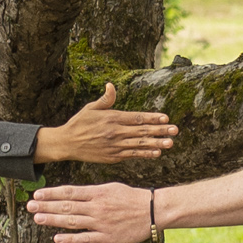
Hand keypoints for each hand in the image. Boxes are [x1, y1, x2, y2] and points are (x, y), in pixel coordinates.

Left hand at [28, 180, 163, 242]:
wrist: (153, 210)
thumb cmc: (132, 198)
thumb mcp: (111, 187)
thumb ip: (92, 192)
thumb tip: (72, 193)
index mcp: (97, 193)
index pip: (69, 192)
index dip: (51, 193)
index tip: (37, 194)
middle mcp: (96, 207)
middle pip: (66, 207)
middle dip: (46, 206)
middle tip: (30, 206)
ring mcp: (100, 223)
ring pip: (72, 222)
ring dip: (53, 220)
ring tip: (37, 218)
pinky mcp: (107, 237)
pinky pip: (85, 239)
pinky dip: (70, 239)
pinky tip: (56, 238)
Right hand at [34, 80, 174, 164]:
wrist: (67, 144)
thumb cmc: (80, 123)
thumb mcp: (91, 108)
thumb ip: (105, 99)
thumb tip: (111, 85)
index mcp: (111, 118)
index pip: (136, 118)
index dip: (152, 118)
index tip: (165, 118)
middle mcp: (115, 132)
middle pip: (141, 131)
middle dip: (159, 130)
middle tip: (175, 130)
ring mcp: (114, 146)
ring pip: (139, 144)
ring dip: (156, 144)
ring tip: (170, 143)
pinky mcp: (113, 157)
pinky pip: (132, 155)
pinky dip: (144, 154)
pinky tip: (156, 153)